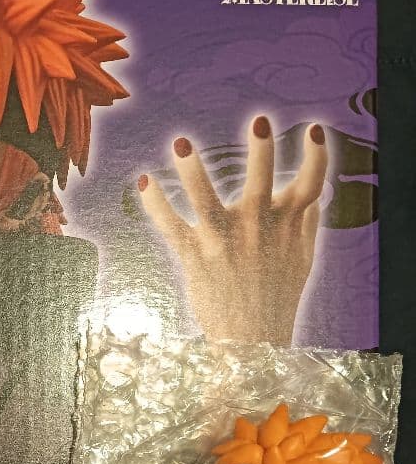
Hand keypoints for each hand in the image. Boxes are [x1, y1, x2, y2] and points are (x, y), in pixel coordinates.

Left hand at [138, 116, 327, 344]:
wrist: (251, 343)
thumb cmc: (277, 297)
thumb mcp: (302, 261)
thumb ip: (306, 225)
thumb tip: (314, 197)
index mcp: (287, 224)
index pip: (311, 184)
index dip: (318, 156)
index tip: (314, 130)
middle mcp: (257, 229)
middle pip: (261, 184)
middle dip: (261, 153)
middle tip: (259, 120)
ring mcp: (224, 242)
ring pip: (206, 202)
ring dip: (192, 172)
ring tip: (179, 144)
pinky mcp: (195, 257)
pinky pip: (171, 227)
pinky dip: (156, 205)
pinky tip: (144, 181)